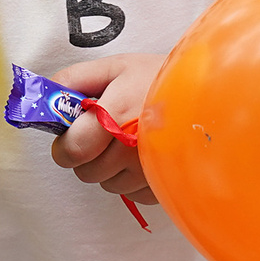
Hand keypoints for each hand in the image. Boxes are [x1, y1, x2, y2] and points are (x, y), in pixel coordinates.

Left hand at [49, 53, 164, 205]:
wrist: (212, 95)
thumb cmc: (165, 79)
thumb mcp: (118, 67)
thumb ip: (76, 79)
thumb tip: (47, 94)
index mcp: (114, 117)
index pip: (72, 151)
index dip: (65, 145)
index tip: (71, 135)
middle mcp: (131, 150)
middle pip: (86, 172)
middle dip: (88, 155)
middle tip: (106, 133)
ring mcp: (150, 173)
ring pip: (109, 185)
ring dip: (112, 168)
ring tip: (132, 140)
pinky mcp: (165, 188)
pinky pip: (133, 194)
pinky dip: (135, 179)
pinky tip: (147, 155)